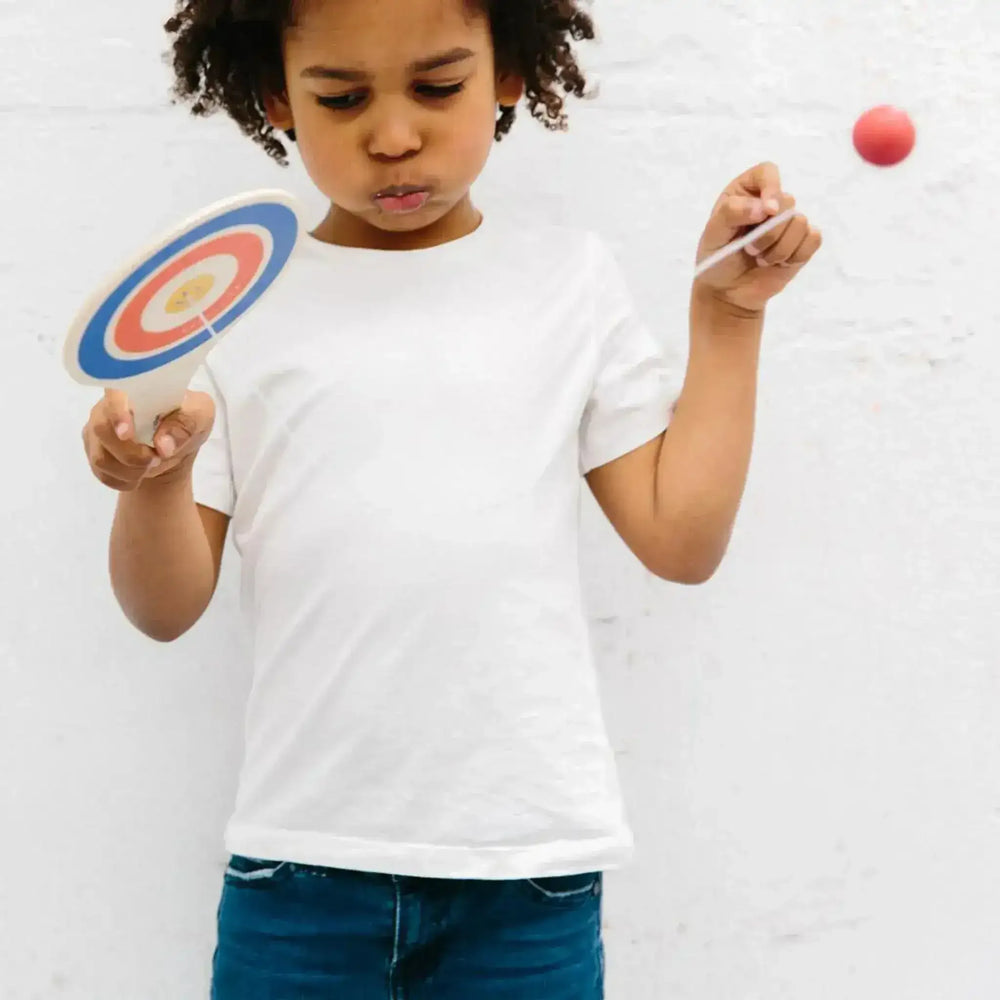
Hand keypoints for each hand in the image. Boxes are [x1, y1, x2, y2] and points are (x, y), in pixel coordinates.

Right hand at [82, 389, 215, 491]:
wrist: (175, 447)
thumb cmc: (188, 420)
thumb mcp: (201, 415)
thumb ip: (187, 424)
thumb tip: (163, 446)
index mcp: (135, 387)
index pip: (114, 394)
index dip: (117, 413)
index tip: (127, 434)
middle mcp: (109, 405)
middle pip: (101, 430)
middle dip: (131, 454)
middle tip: (156, 458)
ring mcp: (99, 428)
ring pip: (101, 457)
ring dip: (130, 471)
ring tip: (152, 466)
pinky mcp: (96, 450)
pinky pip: (101, 473)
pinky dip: (124, 481)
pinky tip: (139, 476)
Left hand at [694, 161, 822, 314]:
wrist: (728, 291)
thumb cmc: (716, 259)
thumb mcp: (713, 234)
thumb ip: (732, 213)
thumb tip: (766, 207)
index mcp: (746, 192)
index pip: (768, 172)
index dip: (771, 188)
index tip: (766, 211)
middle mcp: (770, 202)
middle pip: (787, 201)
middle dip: (769, 232)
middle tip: (750, 249)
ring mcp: (789, 222)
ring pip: (800, 223)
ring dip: (778, 249)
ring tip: (761, 259)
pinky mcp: (803, 241)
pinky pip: (813, 239)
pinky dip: (795, 256)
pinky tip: (778, 263)